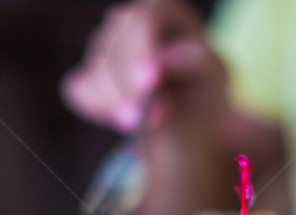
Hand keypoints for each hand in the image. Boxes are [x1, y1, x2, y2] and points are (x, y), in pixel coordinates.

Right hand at [61, 0, 226, 132]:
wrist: (185, 122)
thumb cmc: (204, 92)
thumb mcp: (214, 78)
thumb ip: (194, 64)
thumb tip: (162, 60)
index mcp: (163, 11)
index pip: (145, 21)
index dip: (142, 48)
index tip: (149, 81)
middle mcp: (128, 22)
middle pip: (115, 47)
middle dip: (127, 87)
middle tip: (142, 120)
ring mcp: (103, 47)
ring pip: (96, 72)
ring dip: (117, 104)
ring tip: (149, 122)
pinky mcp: (86, 74)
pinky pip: (81, 91)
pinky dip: (100, 110)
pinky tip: (128, 118)